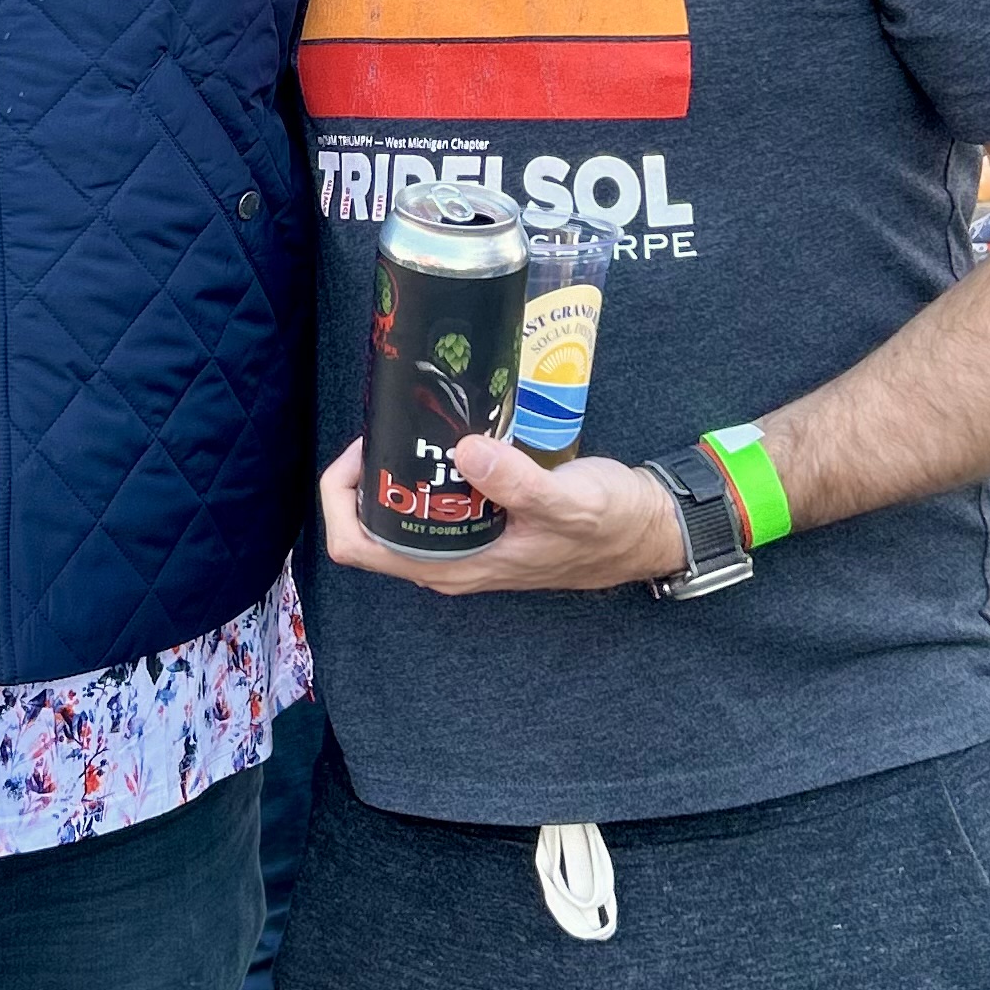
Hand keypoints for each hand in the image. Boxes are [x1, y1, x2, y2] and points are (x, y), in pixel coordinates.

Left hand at [318, 433, 687, 596]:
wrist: (647, 531)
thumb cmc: (608, 526)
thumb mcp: (566, 501)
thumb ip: (515, 482)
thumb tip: (465, 450)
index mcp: (452, 567)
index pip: (359, 547)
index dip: (342, 498)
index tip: (364, 450)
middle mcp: (447, 561)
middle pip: (369, 525)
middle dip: (364, 474)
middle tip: (387, 425)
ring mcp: (463, 543)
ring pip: (398, 511)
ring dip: (394, 468)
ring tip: (409, 422)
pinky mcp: (481, 522)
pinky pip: (431, 499)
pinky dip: (425, 467)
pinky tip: (441, 433)